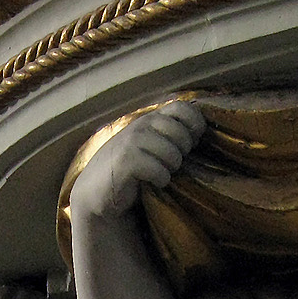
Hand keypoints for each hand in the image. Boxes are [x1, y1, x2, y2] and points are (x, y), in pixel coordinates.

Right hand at [69, 101, 207, 219]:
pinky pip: (159, 170)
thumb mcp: (148, 145)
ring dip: (171, 168)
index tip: (193, 143)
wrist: (96, 191)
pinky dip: (160, 180)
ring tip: (161, 173)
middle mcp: (141, 125)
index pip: (183, 108)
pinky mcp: (126, 161)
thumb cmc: (129, 170)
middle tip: (172, 164)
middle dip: (183, 152)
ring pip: (172, 153)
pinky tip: (151, 183)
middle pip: (181, 133)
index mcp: (150, 119)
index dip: (195, 125)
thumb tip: (201, 132)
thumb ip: (168, 134)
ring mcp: (132, 141)